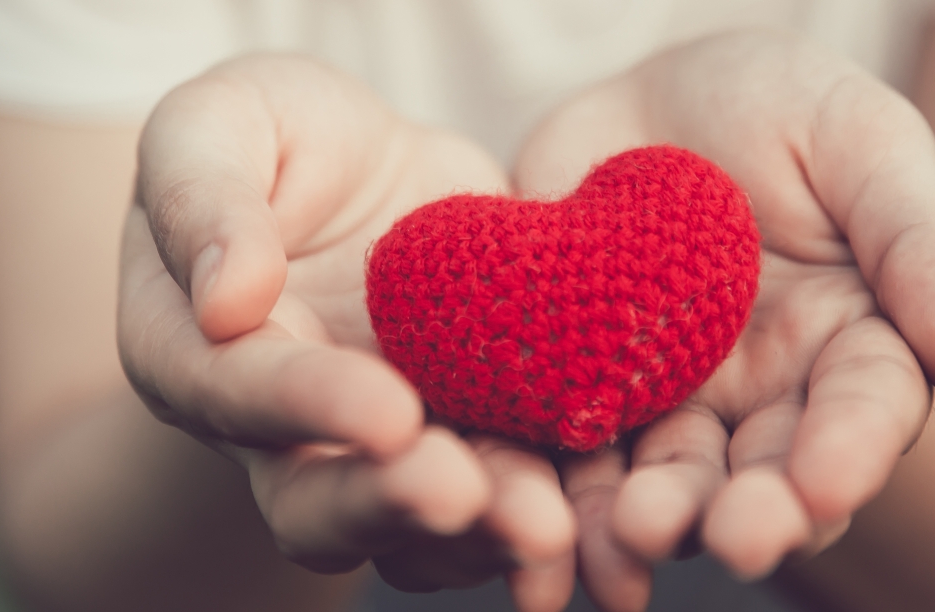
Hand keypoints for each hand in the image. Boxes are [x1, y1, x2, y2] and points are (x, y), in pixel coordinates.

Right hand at [119, 54, 575, 610]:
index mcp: (189, 350)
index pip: (235, 391)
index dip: (307, 407)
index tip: (388, 413)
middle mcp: (270, 428)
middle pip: (312, 502)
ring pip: (407, 527)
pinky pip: (490, 499)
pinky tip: (593, 504)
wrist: (352, 170)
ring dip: (476, 535)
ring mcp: (366, 450)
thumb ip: (201, 198)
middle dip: (390, 506)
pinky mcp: (455, 439)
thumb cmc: (263, 138)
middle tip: (465, 497)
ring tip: (547, 524)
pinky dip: (539, 509)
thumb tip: (226, 300)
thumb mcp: (214, 125)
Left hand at [514, 30, 934, 610]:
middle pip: (762, 470)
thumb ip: (911, 234)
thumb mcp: (853, 140)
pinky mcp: (574, 390)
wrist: (634, 103)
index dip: (845, 453)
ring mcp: (664, 399)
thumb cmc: (766, 105)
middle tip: (732, 540)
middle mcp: (763, 394)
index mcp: (852, 343)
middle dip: (749, 511)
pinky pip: (564, 450)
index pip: (864, 411)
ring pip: (662, 477)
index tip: (820, 486)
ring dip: (650, 518)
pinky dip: (556, 492)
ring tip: (632, 535)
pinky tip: (541, 523)